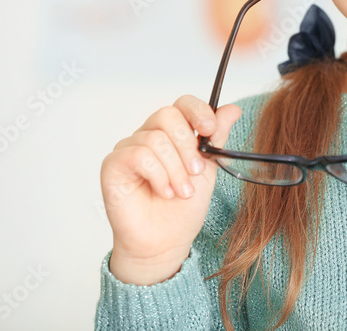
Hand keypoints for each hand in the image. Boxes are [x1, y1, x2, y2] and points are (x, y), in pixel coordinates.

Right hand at [100, 94, 241, 283]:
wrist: (165, 242)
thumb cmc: (183, 208)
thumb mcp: (207, 169)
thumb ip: (216, 138)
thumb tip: (232, 109)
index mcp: (173, 133)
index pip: (182, 104)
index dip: (198, 111)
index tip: (210, 129)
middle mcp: (149, 135)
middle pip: (168, 115)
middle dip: (187, 146)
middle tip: (195, 172)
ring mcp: (129, 148)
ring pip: (155, 139)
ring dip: (175, 169)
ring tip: (181, 191)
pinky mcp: (113, 165)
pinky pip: (138, 155)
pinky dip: (158, 175)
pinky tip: (164, 192)